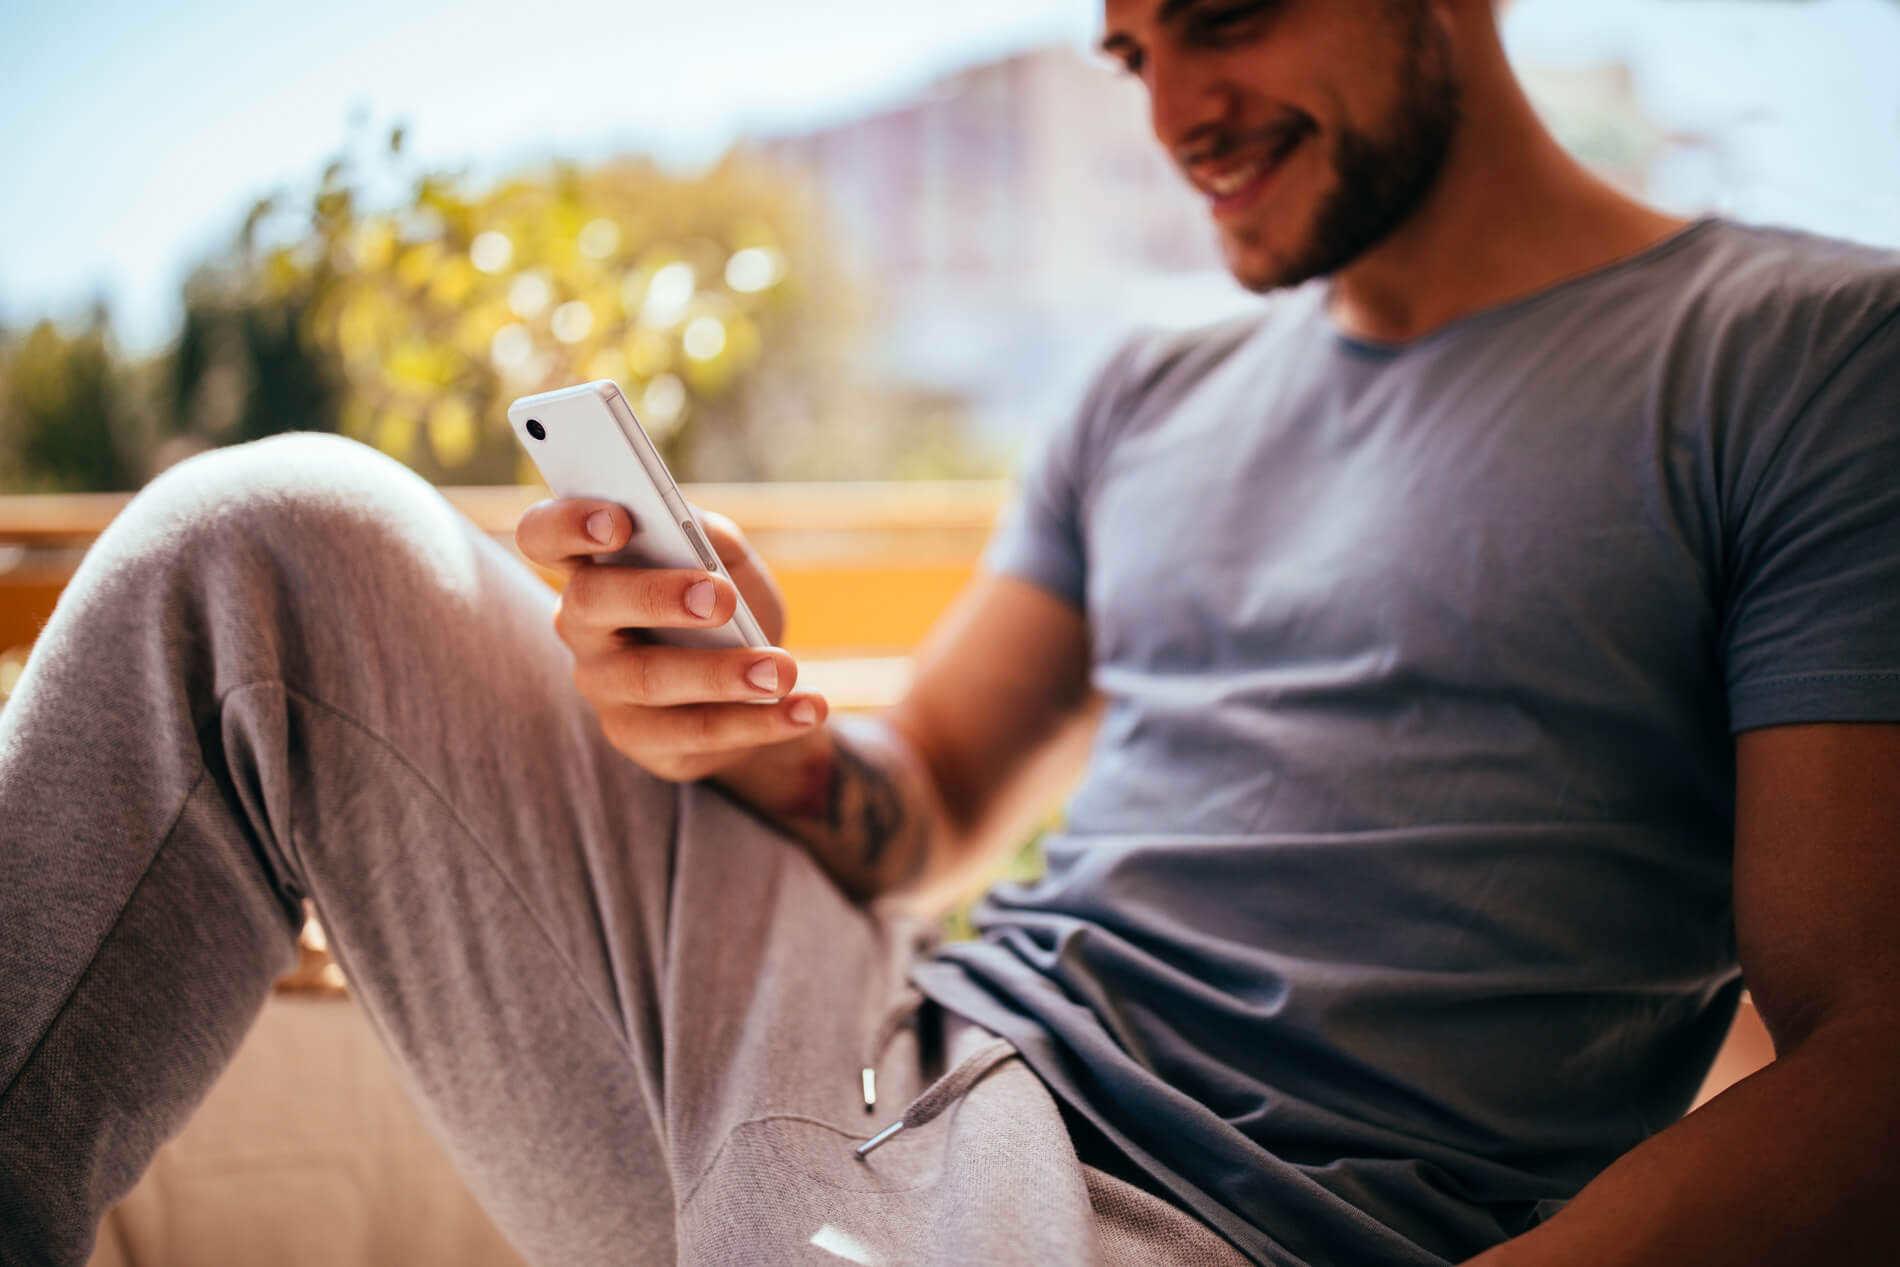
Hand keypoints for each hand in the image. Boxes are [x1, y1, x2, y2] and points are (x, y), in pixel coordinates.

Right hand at [514, 498, 828, 780]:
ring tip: (782, 670)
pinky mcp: (641, 739)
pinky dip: (760, 721)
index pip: (543, 535)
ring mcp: (604, 687)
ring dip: (721, 673)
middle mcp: (582, 625)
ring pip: (648, 678)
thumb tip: (700, 531)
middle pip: (589, 603)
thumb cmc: (727, 609)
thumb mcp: (730, 564)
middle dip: (654, 595)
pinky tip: (807, 707)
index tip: (617, 521)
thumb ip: (711, 537)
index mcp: (591, 564)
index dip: (566, 523)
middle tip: (717, 597)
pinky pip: (695, 733)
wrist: (755, 686)